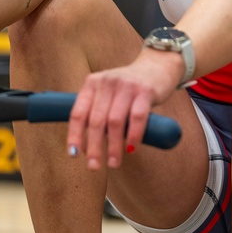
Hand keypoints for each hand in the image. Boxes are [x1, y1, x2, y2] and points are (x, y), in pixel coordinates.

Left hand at [65, 49, 181, 169]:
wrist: (157, 66)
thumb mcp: (107, 93)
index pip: (78, 112)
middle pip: (96, 120)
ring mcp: (126, 85)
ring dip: (113, 146)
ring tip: (113, 163)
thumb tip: (85, 148)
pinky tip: (131, 148)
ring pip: (115, 121)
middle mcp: (107, 82)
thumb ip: (96, 113)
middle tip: (94, 167)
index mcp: (92, 83)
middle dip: (94, 147)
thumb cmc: (128, 88)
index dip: (74, 135)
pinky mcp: (145, 91)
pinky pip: (137, 117)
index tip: (74, 154)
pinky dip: (133, 135)